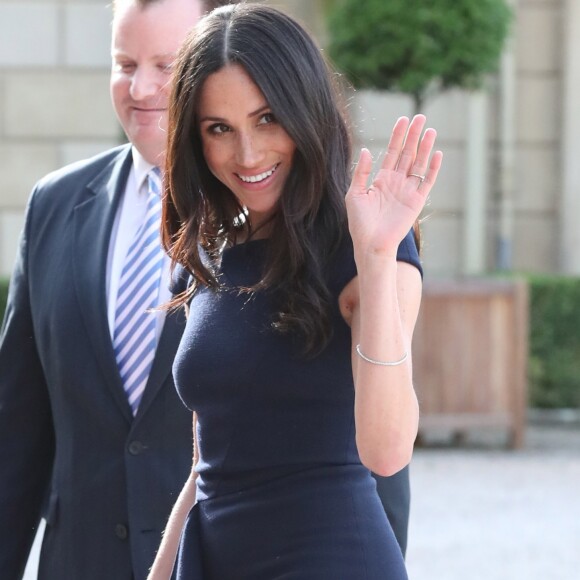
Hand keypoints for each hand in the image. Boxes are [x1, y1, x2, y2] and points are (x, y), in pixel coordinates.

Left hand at [346, 115, 442, 258]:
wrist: (371, 244)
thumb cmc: (360, 223)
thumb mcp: (354, 194)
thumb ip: (361, 172)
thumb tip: (365, 150)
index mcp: (382, 180)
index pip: (392, 152)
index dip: (397, 136)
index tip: (402, 119)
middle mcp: (397, 183)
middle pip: (407, 154)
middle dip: (413, 135)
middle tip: (420, 116)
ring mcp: (408, 191)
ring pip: (418, 164)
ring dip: (424, 147)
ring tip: (430, 129)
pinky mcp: (417, 201)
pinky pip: (427, 181)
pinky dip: (433, 168)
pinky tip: (436, 153)